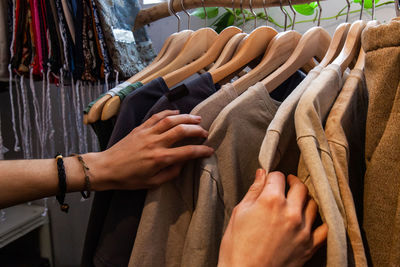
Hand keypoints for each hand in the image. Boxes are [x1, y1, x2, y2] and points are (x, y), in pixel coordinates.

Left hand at [89, 110, 213, 190]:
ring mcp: (147, 133)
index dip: (201, 150)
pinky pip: (156, 117)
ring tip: (197, 119)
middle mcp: (155, 143)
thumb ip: (170, 174)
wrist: (106, 168)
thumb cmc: (128, 179)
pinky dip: (168, 112)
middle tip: (205, 132)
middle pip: (182, 130)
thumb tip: (182, 164)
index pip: (187, 152)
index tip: (210, 150)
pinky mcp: (140, 128)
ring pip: (170, 120)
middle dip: (197, 130)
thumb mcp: (152, 183)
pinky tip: (177, 112)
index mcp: (160, 159)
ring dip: (186, 117)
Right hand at [218, 170, 327, 266]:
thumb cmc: (236, 245)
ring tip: (295, 202)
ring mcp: (302, 230)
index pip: (278, 177)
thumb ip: (254, 191)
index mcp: (271, 201)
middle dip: (291, 183)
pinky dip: (318, 221)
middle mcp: (290, 212)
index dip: (272, 177)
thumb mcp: (240, 213)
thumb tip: (262, 174)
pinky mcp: (309, 246)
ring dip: (304, 199)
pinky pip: (324, 228)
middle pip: (300, 187)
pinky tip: (309, 219)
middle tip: (285, 186)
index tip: (269, 182)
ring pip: (313, 204)